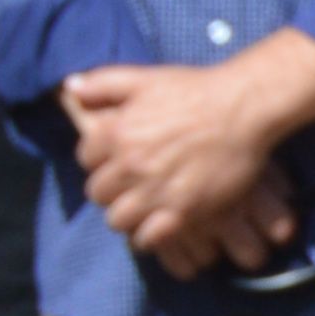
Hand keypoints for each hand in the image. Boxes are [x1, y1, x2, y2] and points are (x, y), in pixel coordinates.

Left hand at [63, 61, 300, 277]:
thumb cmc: (196, 90)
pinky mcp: (183, 211)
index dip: (101, 159)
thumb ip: (103, 83)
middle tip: (132, 185)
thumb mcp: (145, 78)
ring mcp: (156, 191)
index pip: (86, 158)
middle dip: (111, 189)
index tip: (118, 158)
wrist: (244, 108)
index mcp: (115, 134)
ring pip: (118, 219)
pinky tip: (159, 225)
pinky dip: (149, 236)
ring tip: (143, 208)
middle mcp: (129, 165)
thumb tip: (71, 88)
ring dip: (126, 215)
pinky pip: (148, 237)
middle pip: (98, 193)